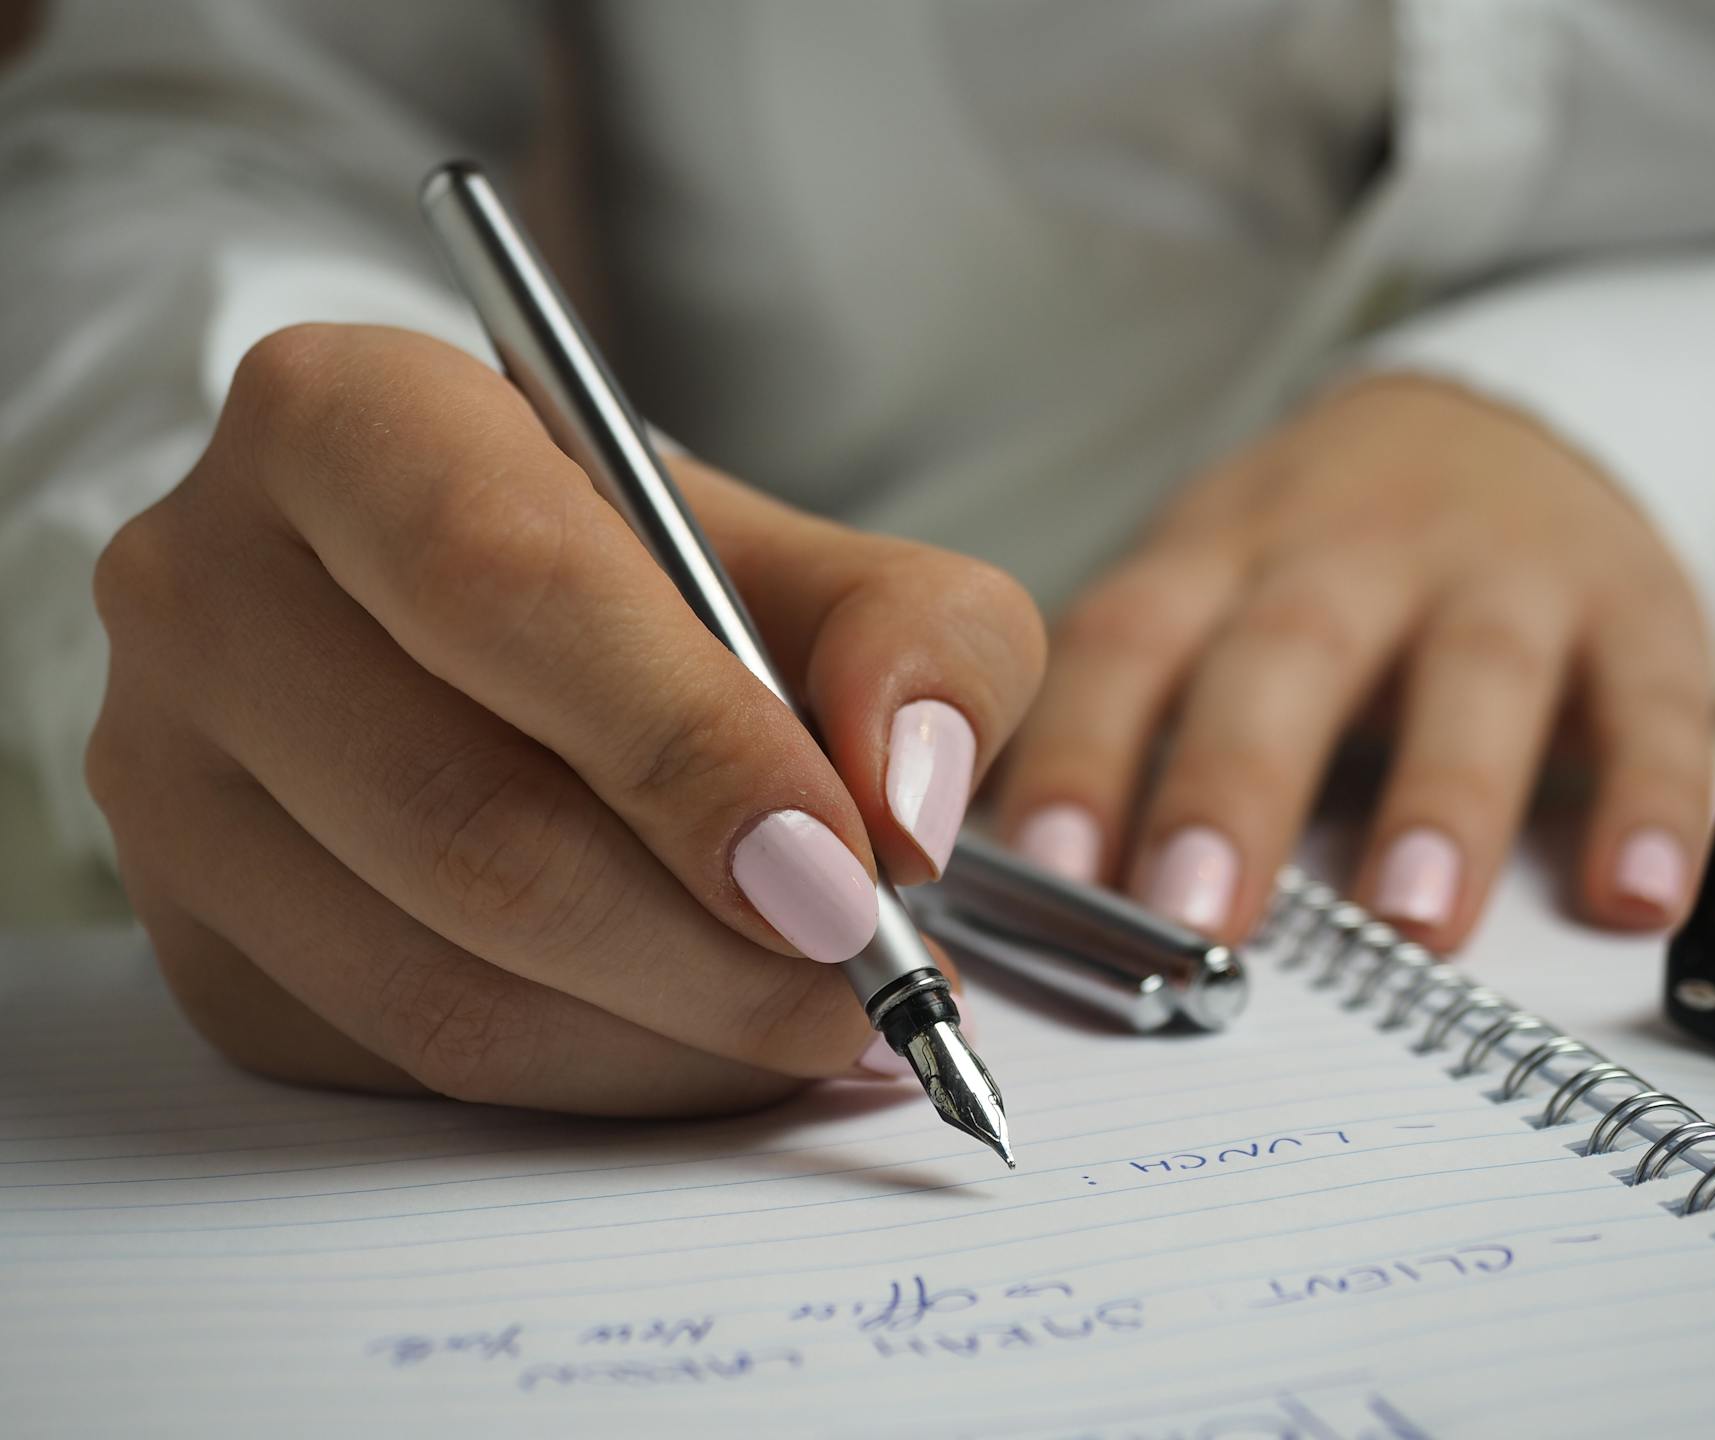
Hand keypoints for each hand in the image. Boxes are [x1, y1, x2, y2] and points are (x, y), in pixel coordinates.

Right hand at [88, 325, 1043, 1114]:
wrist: (495, 637)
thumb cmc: (658, 584)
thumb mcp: (823, 561)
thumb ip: (919, 639)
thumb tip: (907, 806)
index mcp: (347, 419)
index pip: (507, 588)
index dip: (689, 748)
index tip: (844, 872)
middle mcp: (210, 588)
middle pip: (467, 819)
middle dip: (709, 944)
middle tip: (866, 983)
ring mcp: (171, 781)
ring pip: (438, 979)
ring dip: (671, 1038)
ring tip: (815, 1019)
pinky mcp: (198, 939)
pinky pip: (409, 1064)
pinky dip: (597, 1078)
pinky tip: (699, 1036)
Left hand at [996, 375, 1714, 950]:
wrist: (1497, 423)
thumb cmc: (1314, 558)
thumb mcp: (1205, 592)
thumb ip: (1128, 719)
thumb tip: (1019, 888)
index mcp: (1220, 556)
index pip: (1128, 644)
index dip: (1081, 751)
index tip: (1045, 872)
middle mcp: (1352, 550)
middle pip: (1286, 654)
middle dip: (1236, 784)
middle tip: (1197, 914)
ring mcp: (1501, 571)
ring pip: (1472, 673)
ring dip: (1443, 797)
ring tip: (1412, 922)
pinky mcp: (1635, 604)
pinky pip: (1653, 699)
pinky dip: (1653, 797)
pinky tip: (1635, 895)